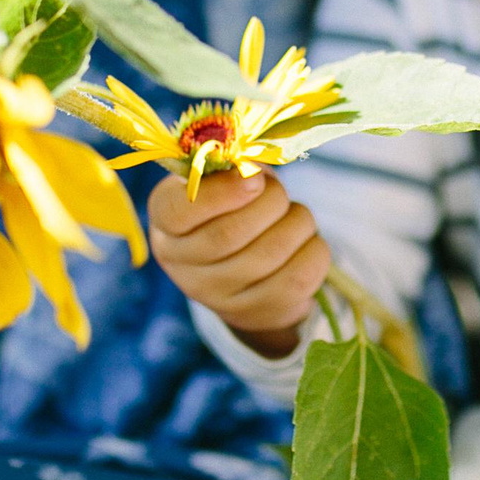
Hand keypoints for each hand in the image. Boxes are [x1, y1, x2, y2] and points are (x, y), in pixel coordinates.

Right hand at [149, 171, 329, 357]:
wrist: (242, 264)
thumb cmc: (232, 204)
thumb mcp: (220, 179)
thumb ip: (231, 166)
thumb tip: (251, 166)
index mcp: (166, 223)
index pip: (180, 211)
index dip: (223, 192)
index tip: (255, 178)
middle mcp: (182, 266)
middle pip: (230, 233)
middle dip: (270, 201)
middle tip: (277, 192)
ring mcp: (216, 297)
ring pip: (270, 253)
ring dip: (297, 222)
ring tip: (294, 215)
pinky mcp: (256, 313)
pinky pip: (298, 279)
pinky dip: (314, 251)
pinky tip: (305, 242)